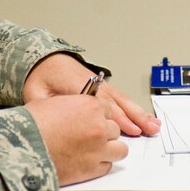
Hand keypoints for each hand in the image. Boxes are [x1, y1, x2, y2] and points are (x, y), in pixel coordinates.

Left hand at [23, 53, 160, 136]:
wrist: (46, 60)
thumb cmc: (41, 77)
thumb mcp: (37, 93)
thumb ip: (47, 107)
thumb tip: (55, 120)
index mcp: (77, 85)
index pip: (100, 103)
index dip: (116, 117)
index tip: (129, 130)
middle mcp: (94, 84)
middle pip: (117, 103)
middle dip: (133, 117)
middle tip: (147, 130)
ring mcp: (101, 85)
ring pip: (123, 101)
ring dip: (138, 114)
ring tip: (153, 125)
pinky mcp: (103, 88)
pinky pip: (121, 99)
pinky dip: (134, 108)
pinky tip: (144, 117)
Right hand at [25, 95, 126, 185]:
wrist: (21, 149)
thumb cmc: (30, 125)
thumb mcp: (53, 103)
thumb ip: (73, 105)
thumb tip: (75, 110)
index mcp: (90, 106)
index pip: (108, 109)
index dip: (98, 115)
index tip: (92, 120)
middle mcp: (99, 126)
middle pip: (115, 129)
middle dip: (104, 132)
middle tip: (89, 136)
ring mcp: (98, 149)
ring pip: (119, 149)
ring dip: (109, 149)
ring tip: (95, 150)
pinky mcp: (92, 169)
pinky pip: (108, 166)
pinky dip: (100, 164)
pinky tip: (88, 161)